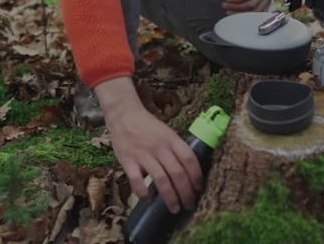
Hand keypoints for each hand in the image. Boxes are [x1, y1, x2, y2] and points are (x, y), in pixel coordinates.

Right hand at [96, 78, 203, 212]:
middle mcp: (160, 147)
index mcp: (172, 140)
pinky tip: (148, 200)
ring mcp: (143, 154)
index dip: (197, 176)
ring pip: (161, 179)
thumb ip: (176, 150)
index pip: (189, 159)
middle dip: (186, 193)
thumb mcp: (167, 133)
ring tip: (175, 209)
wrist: (124, 115)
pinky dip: (143, 192)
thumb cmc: (148, 126)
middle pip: (177, 174)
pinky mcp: (128, 160)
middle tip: (190, 206)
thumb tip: (189, 172)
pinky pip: (136, 180)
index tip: (199, 190)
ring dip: (170, 197)